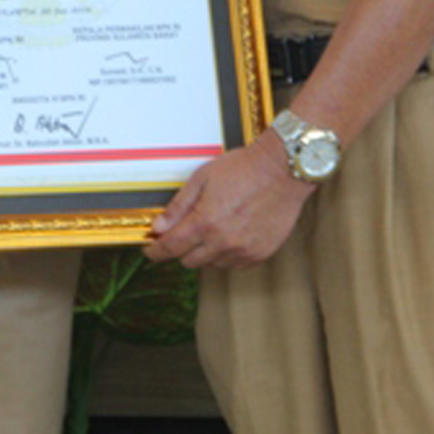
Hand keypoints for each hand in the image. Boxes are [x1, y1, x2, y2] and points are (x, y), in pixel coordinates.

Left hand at [145, 140, 309, 269]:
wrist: (282, 170)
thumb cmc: (243, 169)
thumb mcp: (202, 179)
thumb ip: (179, 206)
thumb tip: (159, 227)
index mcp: (205, 222)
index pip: (171, 248)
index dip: (156, 252)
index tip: (151, 252)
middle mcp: (223, 242)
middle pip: (189, 261)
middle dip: (181, 248)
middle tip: (185, 231)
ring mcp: (243, 251)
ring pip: (212, 264)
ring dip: (206, 251)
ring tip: (215, 226)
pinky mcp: (260, 254)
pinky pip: (234, 264)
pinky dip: (227, 254)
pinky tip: (231, 234)